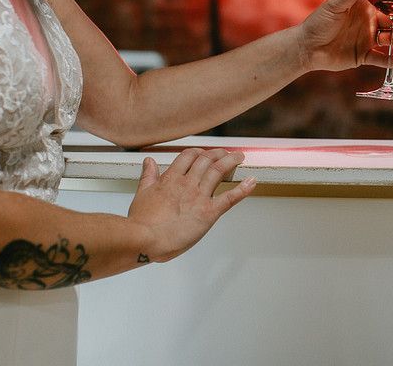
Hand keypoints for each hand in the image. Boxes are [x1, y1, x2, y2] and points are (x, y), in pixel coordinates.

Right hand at [127, 148, 255, 262]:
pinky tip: (251, 182)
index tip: (204, 153)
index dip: (199, 152)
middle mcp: (187, 184)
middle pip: (206, 160)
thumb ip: (148, 176)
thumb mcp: (142, 194)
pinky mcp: (209, 212)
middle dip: (218, 154)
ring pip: (219, 171)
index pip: (188, 156)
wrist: (145, 240)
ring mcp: (199, 197)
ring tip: (239, 157)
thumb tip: (149, 162)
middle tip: (226, 153)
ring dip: (231, 161)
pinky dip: (243, 189)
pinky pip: (229, 197)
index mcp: (171, 179)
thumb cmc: (141, 222)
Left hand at [296, 0, 392, 71]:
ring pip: (387, 39)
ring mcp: (366, 39)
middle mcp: (368, 23)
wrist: (307, 47)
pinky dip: (389, 61)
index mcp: (363, 8)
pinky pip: (379, 58)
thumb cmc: (318, 22)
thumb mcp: (335, 6)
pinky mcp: (363, 55)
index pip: (384, 4)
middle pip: (390, 23)